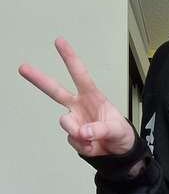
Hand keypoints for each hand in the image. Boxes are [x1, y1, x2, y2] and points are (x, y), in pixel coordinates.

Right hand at [18, 37, 135, 156]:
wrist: (120, 152)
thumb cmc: (120, 133)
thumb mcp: (117, 129)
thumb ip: (101, 129)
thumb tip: (83, 132)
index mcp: (92, 96)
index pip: (80, 74)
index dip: (70, 58)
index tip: (59, 42)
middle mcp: (79, 106)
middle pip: (55, 90)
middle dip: (39, 79)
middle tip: (23, 68)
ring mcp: (75, 121)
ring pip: (65, 122)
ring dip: (76, 132)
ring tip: (90, 138)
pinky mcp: (74, 136)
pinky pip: (73, 140)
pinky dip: (83, 146)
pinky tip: (92, 145)